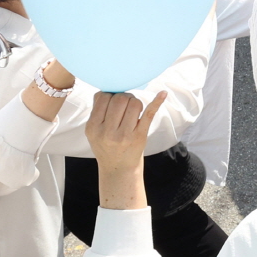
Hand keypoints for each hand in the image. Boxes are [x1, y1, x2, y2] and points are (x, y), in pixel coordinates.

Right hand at [85, 90, 166, 209]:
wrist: (118, 168)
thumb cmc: (106, 145)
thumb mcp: (93, 131)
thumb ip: (97, 111)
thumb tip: (107, 89)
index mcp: (93, 127)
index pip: (103, 97)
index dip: (111, 95)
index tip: (115, 101)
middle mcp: (107, 131)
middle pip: (120, 99)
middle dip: (125, 97)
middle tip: (126, 105)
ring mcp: (124, 135)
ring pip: (134, 103)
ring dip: (135, 102)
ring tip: (133, 111)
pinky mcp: (140, 136)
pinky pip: (149, 114)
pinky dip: (156, 102)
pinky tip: (163, 93)